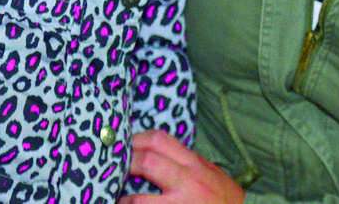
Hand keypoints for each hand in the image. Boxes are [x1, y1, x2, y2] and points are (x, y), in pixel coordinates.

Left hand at [119, 130, 244, 203]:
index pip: (159, 141)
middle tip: (113, 166)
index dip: (136, 140)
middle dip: (125, 162)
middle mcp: (187, 182)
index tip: (125, 144)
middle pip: (146, 161)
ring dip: (122, 198)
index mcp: (195, 165)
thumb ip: (189, 164)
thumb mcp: (212, 176)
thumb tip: (158, 154)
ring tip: (116, 198)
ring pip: (138, 199)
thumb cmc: (224, 202)